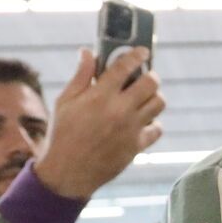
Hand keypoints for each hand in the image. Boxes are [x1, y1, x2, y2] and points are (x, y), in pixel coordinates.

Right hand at [31, 46, 165, 200]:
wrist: (68, 172)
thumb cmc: (63, 134)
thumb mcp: (65, 102)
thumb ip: (81, 76)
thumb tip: (88, 51)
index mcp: (99, 95)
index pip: (125, 66)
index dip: (137, 54)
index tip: (142, 50)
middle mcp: (119, 110)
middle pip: (151, 82)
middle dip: (150, 75)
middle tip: (144, 77)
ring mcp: (131, 128)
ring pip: (159, 103)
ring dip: (154, 97)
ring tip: (143, 98)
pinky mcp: (137, 145)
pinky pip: (158, 128)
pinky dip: (153, 123)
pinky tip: (142, 121)